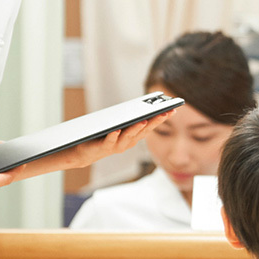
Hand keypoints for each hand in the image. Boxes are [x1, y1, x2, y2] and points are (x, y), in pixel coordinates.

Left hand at [57, 112, 172, 170]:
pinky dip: (113, 136)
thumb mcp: (119, 126)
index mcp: (134, 136)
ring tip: (143, 120)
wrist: (86, 152)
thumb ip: (130, 119)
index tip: (172, 110)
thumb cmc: (104, 136)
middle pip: (143, 131)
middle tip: (164, 112)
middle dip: (155, 121)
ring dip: (136, 129)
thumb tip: (142, 106)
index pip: (151, 126)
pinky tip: (116, 130)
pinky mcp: (103, 147)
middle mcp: (129, 142)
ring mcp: (117, 146)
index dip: (162, 118)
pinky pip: (110, 141)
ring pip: (129, 136)